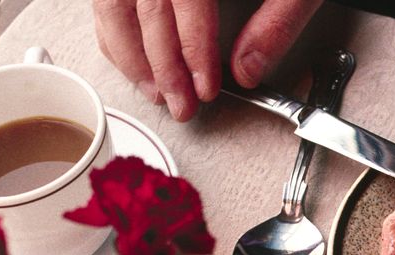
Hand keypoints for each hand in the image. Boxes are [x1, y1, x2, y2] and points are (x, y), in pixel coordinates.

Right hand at [93, 0, 322, 120]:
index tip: (204, 87)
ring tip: (157, 90)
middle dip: (160, 63)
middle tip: (180, 104)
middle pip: (144, 2)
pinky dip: (116, 28)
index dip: (191, 49)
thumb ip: (278, 20)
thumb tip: (249, 68)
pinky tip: (135, 59)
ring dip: (130, 50)